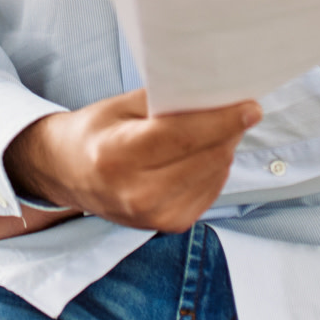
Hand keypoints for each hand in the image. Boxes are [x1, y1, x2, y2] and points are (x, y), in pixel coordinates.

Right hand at [4, 89, 260, 231]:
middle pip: (207, 156)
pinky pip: (212, 189)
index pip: (184, 137)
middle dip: (229, 130)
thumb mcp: (121, 106)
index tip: (251, 105)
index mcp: (119, 156)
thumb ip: (165, 101)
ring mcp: (156, 216)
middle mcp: (138, 194)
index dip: (222, 120)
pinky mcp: (171, 226)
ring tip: (213, 128)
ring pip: (216, 173)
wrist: (68, 175)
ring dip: (223, 147)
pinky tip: (201, 153)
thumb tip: (215, 93)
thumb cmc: (95, 132)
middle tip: (236, 108)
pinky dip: (214, 167)